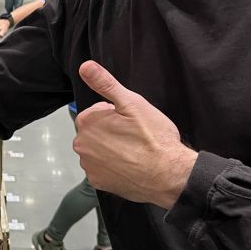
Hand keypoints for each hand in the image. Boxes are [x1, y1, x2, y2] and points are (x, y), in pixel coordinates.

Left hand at [73, 61, 197, 208]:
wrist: (169, 175)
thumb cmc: (154, 139)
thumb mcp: (132, 103)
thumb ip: (106, 84)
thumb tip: (85, 66)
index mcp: (88, 122)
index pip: (95, 112)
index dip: (115, 115)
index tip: (130, 122)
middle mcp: (81, 144)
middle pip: (95, 132)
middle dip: (111, 132)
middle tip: (134, 137)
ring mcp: (88, 165)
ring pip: (98, 151)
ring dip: (111, 150)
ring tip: (134, 152)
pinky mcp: (97, 182)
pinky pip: (102, 170)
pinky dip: (113, 168)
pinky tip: (129, 166)